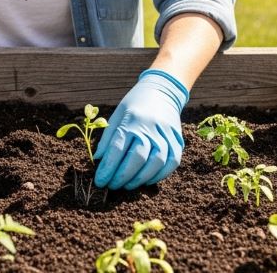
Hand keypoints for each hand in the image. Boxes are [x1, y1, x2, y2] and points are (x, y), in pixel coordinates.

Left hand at [93, 69, 187, 189]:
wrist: (162, 91)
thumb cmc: (134, 105)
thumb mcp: (117, 115)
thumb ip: (108, 138)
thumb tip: (99, 161)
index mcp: (131, 120)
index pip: (117, 150)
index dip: (107, 169)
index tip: (100, 181)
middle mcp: (150, 127)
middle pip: (137, 159)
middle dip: (122, 177)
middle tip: (112, 186)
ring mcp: (166, 134)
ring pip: (155, 163)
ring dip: (140, 179)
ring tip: (128, 185)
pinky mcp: (177, 140)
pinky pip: (171, 162)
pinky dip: (159, 175)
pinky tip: (147, 180)